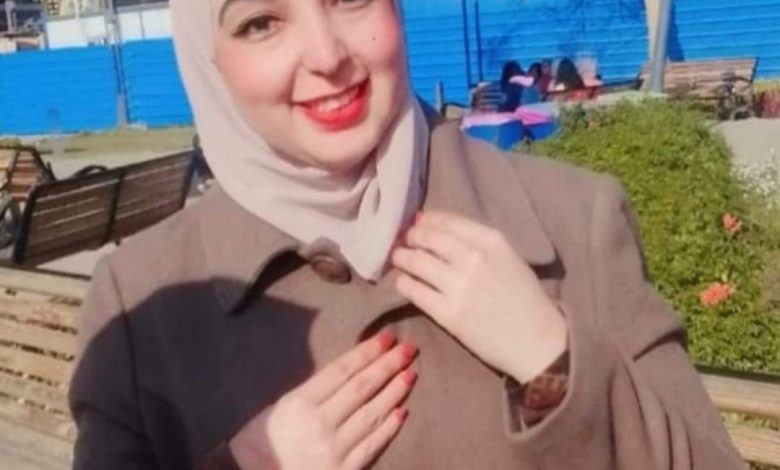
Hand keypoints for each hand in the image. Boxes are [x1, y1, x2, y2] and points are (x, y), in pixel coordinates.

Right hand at [230, 333, 417, 469]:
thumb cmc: (266, 439)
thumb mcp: (283, 406)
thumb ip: (316, 390)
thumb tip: (352, 370)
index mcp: (300, 402)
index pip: (342, 371)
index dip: (367, 352)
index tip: (387, 337)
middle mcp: (318, 424)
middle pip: (361, 388)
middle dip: (388, 365)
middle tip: (409, 348)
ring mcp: (333, 450)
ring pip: (372, 415)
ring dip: (395, 392)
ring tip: (411, 373)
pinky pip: (372, 446)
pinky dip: (389, 428)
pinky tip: (403, 411)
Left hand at [391, 212, 566, 383]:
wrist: (537, 342)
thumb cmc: (525, 299)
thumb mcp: (510, 258)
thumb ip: (479, 243)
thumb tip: (438, 228)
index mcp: (493, 242)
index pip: (448, 221)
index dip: (427, 221)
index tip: (417, 223)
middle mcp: (474, 258)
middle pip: (427, 238)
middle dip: (411, 237)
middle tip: (404, 242)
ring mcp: (459, 286)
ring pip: (415, 261)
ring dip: (401, 258)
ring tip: (399, 259)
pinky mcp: (448, 314)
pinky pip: (413, 290)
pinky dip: (403, 283)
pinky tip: (403, 282)